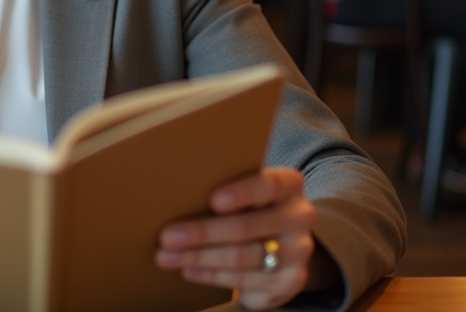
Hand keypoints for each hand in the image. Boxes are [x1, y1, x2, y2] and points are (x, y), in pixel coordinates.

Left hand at [155, 168, 330, 310]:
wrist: (284, 244)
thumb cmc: (251, 207)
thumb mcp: (247, 192)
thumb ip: (225, 187)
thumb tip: (175, 190)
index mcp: (289, 184)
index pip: (268, 185)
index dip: (241, 193)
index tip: (213, 200)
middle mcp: (299, 217)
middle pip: (246, 227)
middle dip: (201, 232)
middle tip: (166, 236)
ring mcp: (297, 251)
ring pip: (241, 256)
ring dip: (198, 257)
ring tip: (166, 256)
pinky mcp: (289, 281)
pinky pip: (243, 279)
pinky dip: (210, 275)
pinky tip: (188, 270)